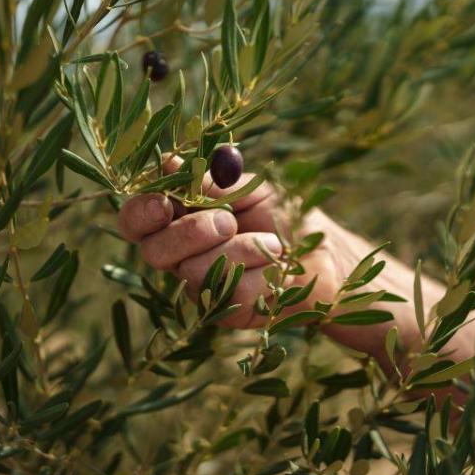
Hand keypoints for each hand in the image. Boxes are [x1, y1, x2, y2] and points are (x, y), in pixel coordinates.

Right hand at [116, 159, 468, 365]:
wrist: (335, 257)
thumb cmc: (292, 216)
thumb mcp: (252, 188)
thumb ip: (210, 182)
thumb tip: (170, 163)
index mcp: (184, 218)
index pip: (139, 218)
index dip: (140, 210)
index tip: (163, 201)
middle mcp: (186, 254)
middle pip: (152, 248)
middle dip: (187, 231)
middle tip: (225, 221)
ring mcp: (204, 286)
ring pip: (191, 271)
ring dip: (235, 250)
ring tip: (271, 244)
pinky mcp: (227, 311)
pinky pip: (226, 290)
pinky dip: (256, 270)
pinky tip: (277, 265)